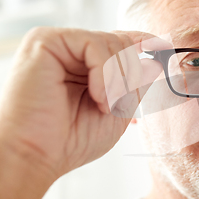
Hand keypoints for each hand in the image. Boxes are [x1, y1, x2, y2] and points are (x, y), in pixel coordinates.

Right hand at [0, 27, 163, 179]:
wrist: (34, 157)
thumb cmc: (70, 140)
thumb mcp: (117, 110)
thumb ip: (134, 84)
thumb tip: (155, 62)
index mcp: (83, 65)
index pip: (119, 42)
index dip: (143, 42)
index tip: (164, 45)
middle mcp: (69, 50)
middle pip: (122, 43)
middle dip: (130, 76)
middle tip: (117, 104)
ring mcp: (56, 43)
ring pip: (113, 43)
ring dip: (118, 81)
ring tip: (102, 105)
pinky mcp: (45, 41)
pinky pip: (94, 45)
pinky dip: (105, 74)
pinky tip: (95, 96)